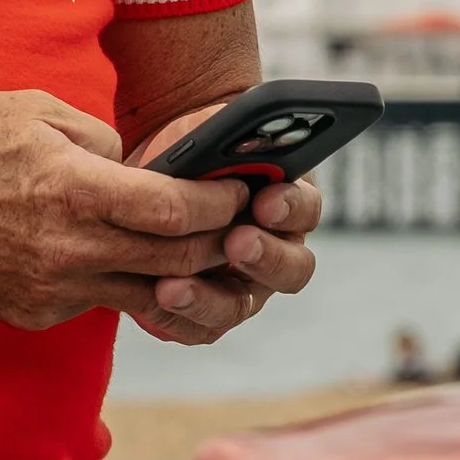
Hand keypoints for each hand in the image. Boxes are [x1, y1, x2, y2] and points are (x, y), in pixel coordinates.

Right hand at [0, 90, 253, 331]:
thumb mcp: (37, 111)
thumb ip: (102, 140)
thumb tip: (143, 172)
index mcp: (74, 190)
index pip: (176, 210)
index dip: (220, 204)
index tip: (236, 193)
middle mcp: (68, 249)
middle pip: (174, 260)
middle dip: (216, 242)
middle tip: (235, 226)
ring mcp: (50, 289)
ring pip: (143, 292)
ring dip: (176, 274)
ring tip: (194, 250)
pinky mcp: (33, 312)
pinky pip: (95, 301)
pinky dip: (117, 282)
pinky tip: (119, 258)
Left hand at [120, 105, 321, 348]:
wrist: (153, 176)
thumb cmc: (191, 150)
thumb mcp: (210, 131)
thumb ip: (230, 135)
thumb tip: (236, 138)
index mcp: (287, 202)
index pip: (306, 210)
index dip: (291, 207)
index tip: (267, 200)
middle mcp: (274, 250)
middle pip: (291, 270)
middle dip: (264, 257)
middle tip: (236, 242)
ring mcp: (243, 286)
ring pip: (240, 305)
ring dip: (209, 298)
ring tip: (173, 286)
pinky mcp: (205, 311)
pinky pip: (200, 327)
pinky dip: (179, 318)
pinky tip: (154, 301)